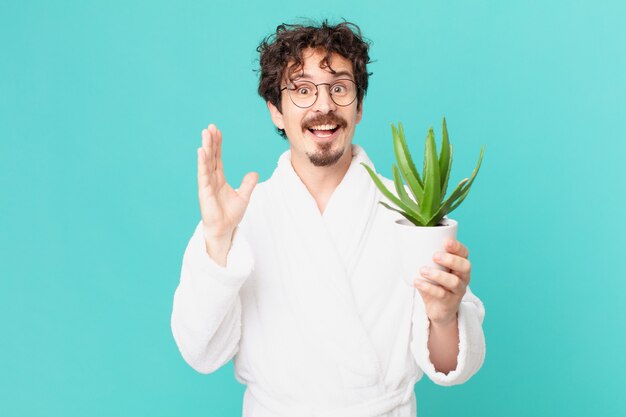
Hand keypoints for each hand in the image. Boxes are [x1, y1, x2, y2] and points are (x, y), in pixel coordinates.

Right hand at [198, 124, 258, 239]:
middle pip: (211, 156)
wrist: (225, 229)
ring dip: (205, 148)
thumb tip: (254, 173)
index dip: (218, 145)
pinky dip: (202, 163)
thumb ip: (248, 184)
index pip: (218, 158)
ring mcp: (207, 185)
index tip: (217, 131)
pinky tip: (201, 151)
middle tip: (210, 127)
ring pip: (206, 163)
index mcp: (219, 179)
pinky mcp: (204, 192)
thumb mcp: (243, 196)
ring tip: (205, 134)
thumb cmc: (231, 215)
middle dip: (210, 142)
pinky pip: (203, 175)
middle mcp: (211, 179)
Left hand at [413, 237, 471, 324]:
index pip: (464, 253)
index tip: (446, 241)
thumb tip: (407, 243)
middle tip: (435, 256)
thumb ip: (426, 258)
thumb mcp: (433, 270)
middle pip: (464, 266)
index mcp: (460, 265)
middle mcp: (463, 277)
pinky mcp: (450, 302)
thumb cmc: (436, 284)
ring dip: (438, 275)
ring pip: (454, 281)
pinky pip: (442, 294)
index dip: (457, 247)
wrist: (439, 310)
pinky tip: (417, 282)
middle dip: (451, 259)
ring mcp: (458, 290)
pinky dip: (428, 287)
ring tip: (422, 270)